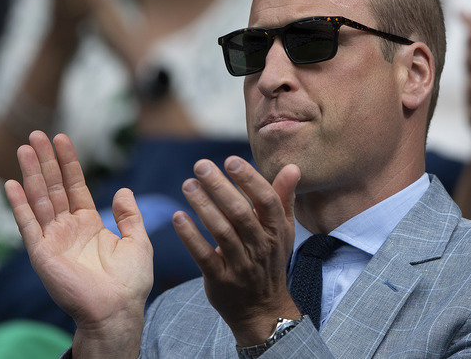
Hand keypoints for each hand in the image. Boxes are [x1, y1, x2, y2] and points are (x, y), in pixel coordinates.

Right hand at [5, 131, 152, 356]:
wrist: (117, 310)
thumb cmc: (130, 282)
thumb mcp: (138, 241)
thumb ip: (129, 215)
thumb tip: (123, 190)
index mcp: (89, 224)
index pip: (75, 186)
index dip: (69, 162)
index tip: (61, 138)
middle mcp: (68, 228)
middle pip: (54, 187)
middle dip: (46, 161)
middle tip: (37, 134)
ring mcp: (53, 239)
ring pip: (40, 199)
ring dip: (31, 174)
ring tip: (25, 147)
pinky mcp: (42, 253)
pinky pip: (28, 225)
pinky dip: (19, 205)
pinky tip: (12, 184)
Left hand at [172, 157, 301, 345]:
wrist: (263, 309)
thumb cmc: (270, 261)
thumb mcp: (283, 231)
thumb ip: (282, 198)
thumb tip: (292, 167)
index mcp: (276, 231)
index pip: (266, 201)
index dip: (249, 179)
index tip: (231, 160)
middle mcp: (261, 247)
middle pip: (240, 213)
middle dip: (220, 187)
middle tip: (200, 165)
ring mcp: (241, 265)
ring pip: (221, 232)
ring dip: (203, 206)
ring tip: (188, 185)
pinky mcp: (220, 280)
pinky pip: (204, 256)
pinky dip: (190, 236)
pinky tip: (178, 217)